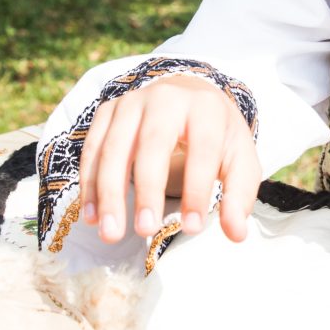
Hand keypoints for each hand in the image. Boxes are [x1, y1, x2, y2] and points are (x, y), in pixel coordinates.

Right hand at [82, 73, 260, 243]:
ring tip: (110, 232)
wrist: (189, 96)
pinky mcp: (107, 111)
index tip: (192, 228)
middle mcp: (166, 98)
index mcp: (206, 108)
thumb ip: (240, 196)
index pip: (203, 149)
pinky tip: (91, 216)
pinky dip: (89, 185)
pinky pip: (93, 149)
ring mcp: (131, 102)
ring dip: (109, 193)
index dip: (197, 189)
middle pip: (152, 144)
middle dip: (147, 190)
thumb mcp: (240, 160)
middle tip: (145, 230)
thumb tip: (236, 234)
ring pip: (114, 148)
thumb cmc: (216, 136)